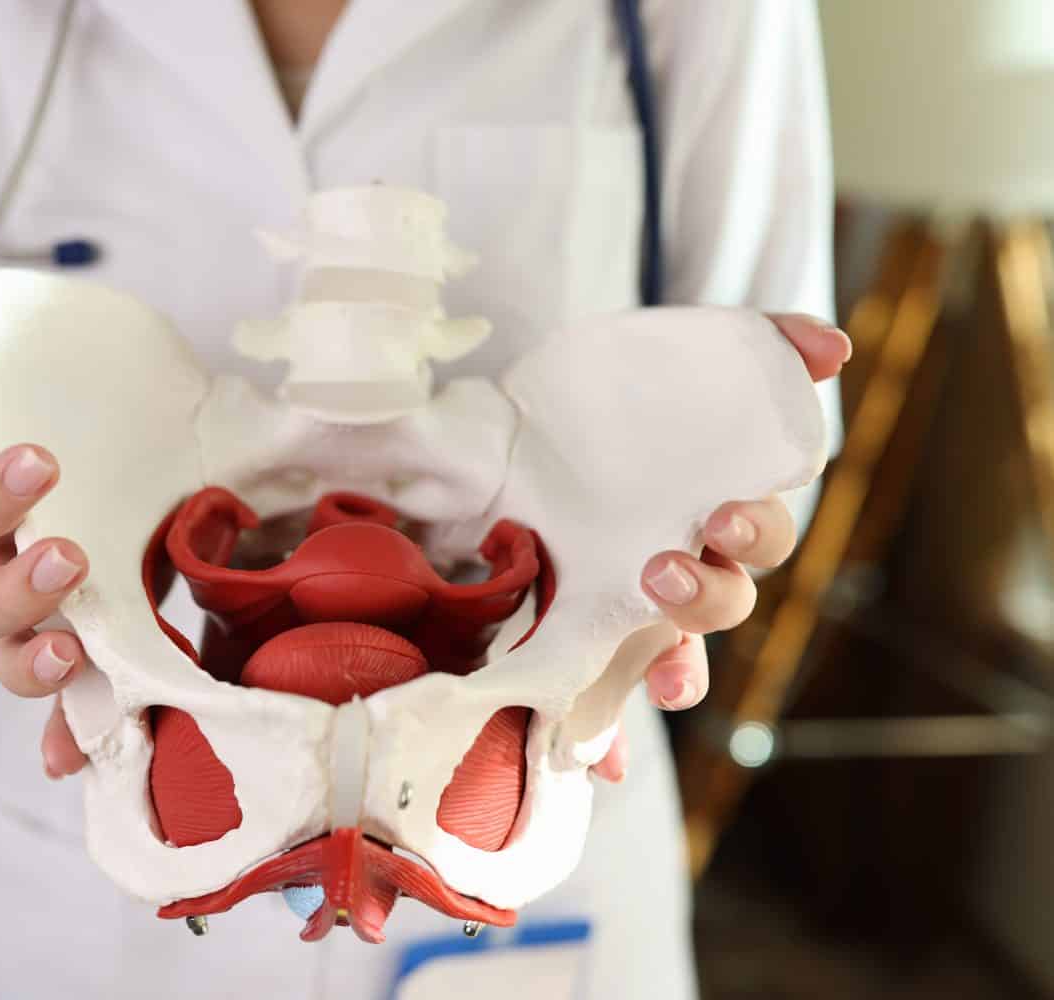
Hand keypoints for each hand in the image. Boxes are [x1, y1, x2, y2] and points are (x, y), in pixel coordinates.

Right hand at [0, 324, 92, 778]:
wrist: (157, 485)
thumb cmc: (105, 441)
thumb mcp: (78, 396)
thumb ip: (0, 374)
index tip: (42, 460)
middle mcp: (2, 574)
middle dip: (15, 584)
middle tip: (70, 557)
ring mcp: (39, 628)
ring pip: (5, 661)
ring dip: (30, 661)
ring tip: (72, 648)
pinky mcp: (85, 669)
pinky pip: (63, 719)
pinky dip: (63, 740)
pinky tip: (71, 761)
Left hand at [591, 314, 851, 781]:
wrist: (514, 429)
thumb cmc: (608, 401)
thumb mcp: (667, 354)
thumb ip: (756, 345)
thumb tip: (833, 347)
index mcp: (708, 509)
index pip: (758, 535)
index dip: (753, 534)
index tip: (723, 520)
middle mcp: (682, 565)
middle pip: (723, 600)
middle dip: (706, 595)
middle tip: (663, 570)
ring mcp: (629, 608)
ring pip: (675, 656)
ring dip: (673, 669)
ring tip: (654, 674)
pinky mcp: (578, 636)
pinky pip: (601, 700)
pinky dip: (609, 738)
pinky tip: (602, 764)